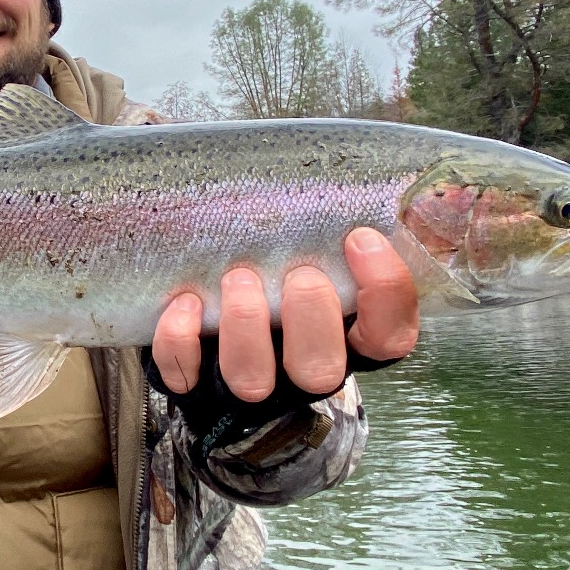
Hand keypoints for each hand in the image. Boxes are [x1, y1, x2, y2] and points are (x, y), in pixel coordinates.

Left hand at [151, 227, 418, 401]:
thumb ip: (346, 223)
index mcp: (346, 339)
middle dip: (310, 315)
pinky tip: (184, 303)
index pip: (390, 337)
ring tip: (237, 277)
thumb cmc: (277, 265)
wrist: (207, 313)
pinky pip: (185, 378)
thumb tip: (378, 183)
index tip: (360, 238)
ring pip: (253, 380)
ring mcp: (247, 385)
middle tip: (297, 271)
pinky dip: (180, 342)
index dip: (384, 293)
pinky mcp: (194, 387)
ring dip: (246, 327)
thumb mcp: (317, 246)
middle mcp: (300, 370)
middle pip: (322, 370)